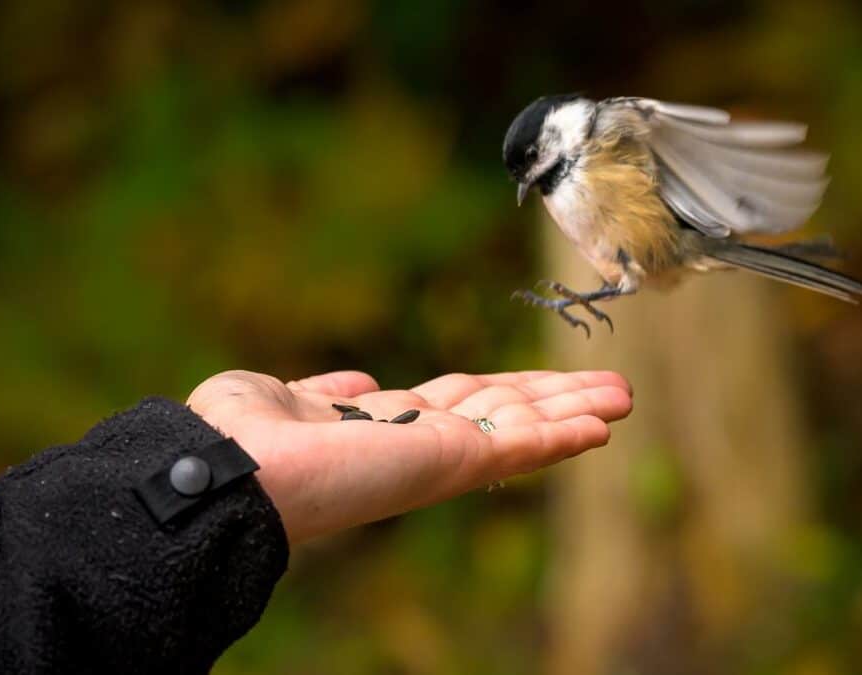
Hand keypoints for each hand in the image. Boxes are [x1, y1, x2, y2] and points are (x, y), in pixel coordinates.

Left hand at [187, 369, 631, 544]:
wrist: (237, 470)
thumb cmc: (243, 434)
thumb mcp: (286, 398)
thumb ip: (327, 393)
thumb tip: (353, 385)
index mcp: (383, 427)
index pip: (460, 403)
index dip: (505, 391)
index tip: (543, 384)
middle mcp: (419, 443)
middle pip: (504, 411)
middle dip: (556, 398)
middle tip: (611, 386)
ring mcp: (440, 455)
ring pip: (522, 428)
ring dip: (575, 412)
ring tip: (624, 397)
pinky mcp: (452, 462)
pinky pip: (520, 446)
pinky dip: (564, 435)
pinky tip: (602, 423)